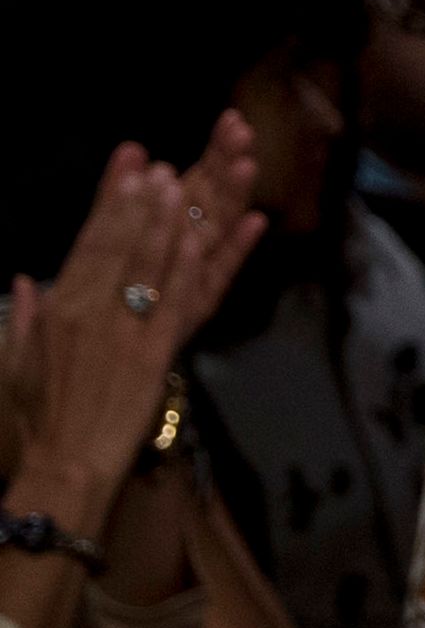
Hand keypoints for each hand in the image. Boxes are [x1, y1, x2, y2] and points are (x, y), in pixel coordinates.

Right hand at [10, 125, 264, 509]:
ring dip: (168, 221)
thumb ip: (25, 316)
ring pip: (149, 265)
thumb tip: (24, 280)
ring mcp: (125, 332)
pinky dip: (188, 267)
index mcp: (60, 310)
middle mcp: (91, 313)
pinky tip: (201, 237)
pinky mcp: (155, 355)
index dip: (110, 200)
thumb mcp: (19, 361)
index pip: (88, 242)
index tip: (128, 164)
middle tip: (159, 164)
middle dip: (141, 200)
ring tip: (182, 182)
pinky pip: (174, 301)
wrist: (66, 462)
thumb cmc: (42, 415)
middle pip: (120, 244)